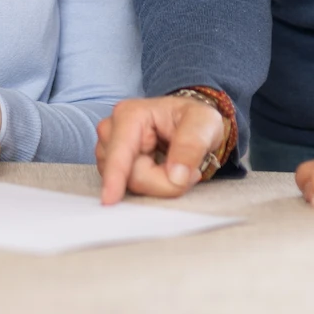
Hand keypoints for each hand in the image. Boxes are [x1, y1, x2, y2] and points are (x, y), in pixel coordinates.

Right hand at [94, 95, 225, 204]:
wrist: (191, 125)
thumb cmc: (194, 119)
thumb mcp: (205, 122)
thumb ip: (191, 145)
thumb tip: (175, 175)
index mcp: (129, 114)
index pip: (121, 152)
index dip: (116, 176)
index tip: (110, 198)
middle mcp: (112, 130)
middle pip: (129, 176)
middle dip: (161, 182)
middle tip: (189, 171)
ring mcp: (108, 149)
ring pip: (128, 185)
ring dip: (157, 184)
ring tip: (175, 166)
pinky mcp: (112, 166)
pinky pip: (128, 188)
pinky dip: (151, 186)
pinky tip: (161, 172)